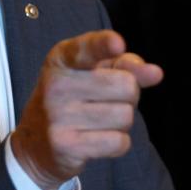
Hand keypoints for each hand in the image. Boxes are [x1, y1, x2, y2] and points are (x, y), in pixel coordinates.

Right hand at [11, 30, 162, 189]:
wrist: (35, 144)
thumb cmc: (73, 100)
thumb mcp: (92, 74)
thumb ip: (124, 65)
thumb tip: (155, 73)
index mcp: (61, 59)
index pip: (86, 48)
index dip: (104, 44)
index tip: (118, 45)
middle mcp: (55, 84)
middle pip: (126, 85)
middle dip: (129, 96)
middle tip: (108, 101)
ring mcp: (58, 115)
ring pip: (125, 116)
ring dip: (122, 122)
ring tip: (99, 122)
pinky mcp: (65, 145)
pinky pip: (119, 142)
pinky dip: (117, 143)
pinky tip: (97, 140)